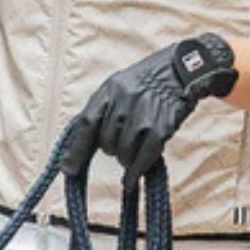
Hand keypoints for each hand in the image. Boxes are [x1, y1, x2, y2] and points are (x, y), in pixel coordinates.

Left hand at [60, 34, 238, 191]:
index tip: (68, 170)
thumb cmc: (148, 81)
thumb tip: (83, 142)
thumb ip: (103, 109)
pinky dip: (135, 172)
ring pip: (123, 152)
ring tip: (132, 152)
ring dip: (125, 159)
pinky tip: (131, 180)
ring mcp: (143, 115)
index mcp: (110, 89)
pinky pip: (143, 158)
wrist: (182, 70)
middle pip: (105, 141)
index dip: (76, 150)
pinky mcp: (161, 128)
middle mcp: (124, 101)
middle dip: (110, 149)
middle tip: (120, 145)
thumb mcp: (120, 85)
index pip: (86, 123)